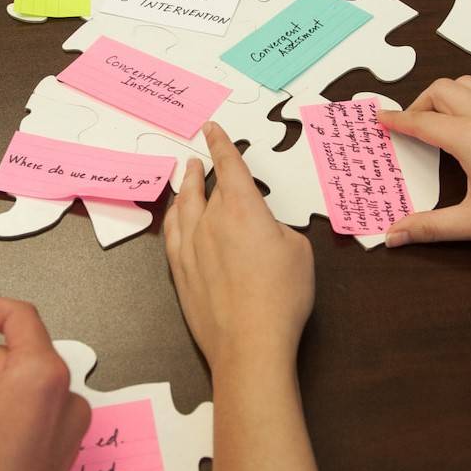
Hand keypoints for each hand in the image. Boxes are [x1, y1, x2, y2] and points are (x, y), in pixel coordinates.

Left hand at [164, 122, 314, 374]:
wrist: (250, 342)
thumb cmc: (281, 297)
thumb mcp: (298, 252)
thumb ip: (277, 230)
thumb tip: (263, 231)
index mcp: (243, 209)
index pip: (230, 166)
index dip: (221, 144)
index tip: (211, 129)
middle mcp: (211, 221)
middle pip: (209, 187)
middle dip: (208, 168)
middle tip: (204, 156)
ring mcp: (191, 246)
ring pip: (184, 206)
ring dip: (187, 187)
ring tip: (188, 174)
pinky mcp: (181, 271)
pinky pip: (172, 233)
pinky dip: (173, 217)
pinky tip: (175, 214)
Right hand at [379, 77, 470, 246]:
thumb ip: (431, 227)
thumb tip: (394, 236)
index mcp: (470, 138)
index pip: (420, 121)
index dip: (395, 120)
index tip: (378, 120)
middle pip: (440, 90)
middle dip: (418, 104)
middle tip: (409, 129)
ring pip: (465, 83)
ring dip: (444, 95)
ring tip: (437, 122)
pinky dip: (467, 98)